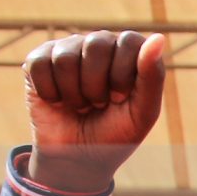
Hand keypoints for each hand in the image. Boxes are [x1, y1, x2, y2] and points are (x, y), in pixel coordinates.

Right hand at [22, 30, 167, 195]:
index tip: (119, 99)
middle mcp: (98, 44)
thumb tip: (158, 37)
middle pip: (95, 44)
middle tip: (99, 104)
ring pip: (65, 57)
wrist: (79, 158)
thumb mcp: (143, 112)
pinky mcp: (38, 61)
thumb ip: (152, 76)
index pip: (129, 41)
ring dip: (73, 93)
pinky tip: (58, 102)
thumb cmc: (116, 134)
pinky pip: (39, 64)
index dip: (122, 74)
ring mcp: (67, 49)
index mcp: (128, 52)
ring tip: (80, 105)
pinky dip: (50, 93)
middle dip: (97, 86)